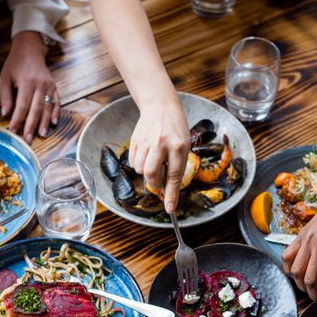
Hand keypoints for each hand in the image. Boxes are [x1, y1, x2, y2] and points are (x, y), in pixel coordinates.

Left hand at [0, 31, 59, 143]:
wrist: (30, 49)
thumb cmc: (15, 63)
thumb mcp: (4, 77)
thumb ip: (5, 96)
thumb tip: (5, 113)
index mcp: (26, 82)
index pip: (22, 105)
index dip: (17, 119)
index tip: (13, 131)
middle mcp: (40, 85)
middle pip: (36, 109)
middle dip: (31, 125)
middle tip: (28, 139)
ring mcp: (49, 86)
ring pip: (48, 107)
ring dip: (44, 122)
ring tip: (41, 135)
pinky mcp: (54, 87)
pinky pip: (57, 102)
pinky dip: (56, 113)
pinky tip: (53, 122)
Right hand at [129, 97, 189, 213]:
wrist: (160, 106)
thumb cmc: (176, 128)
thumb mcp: (184, 144)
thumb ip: (177, 165)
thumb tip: (167, 189)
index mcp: (179, 146)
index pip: (174, 176)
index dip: (172, 195)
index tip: (170, 210)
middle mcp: (162, 144)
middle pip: (151, 173)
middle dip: (154, 184)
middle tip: (157, 184)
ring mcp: (146, 141)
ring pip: (140, 169)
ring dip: (146, 172)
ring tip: (154, 161)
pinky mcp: (135, 140)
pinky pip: (133, 162)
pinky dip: (138, 164)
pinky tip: (146, 154)